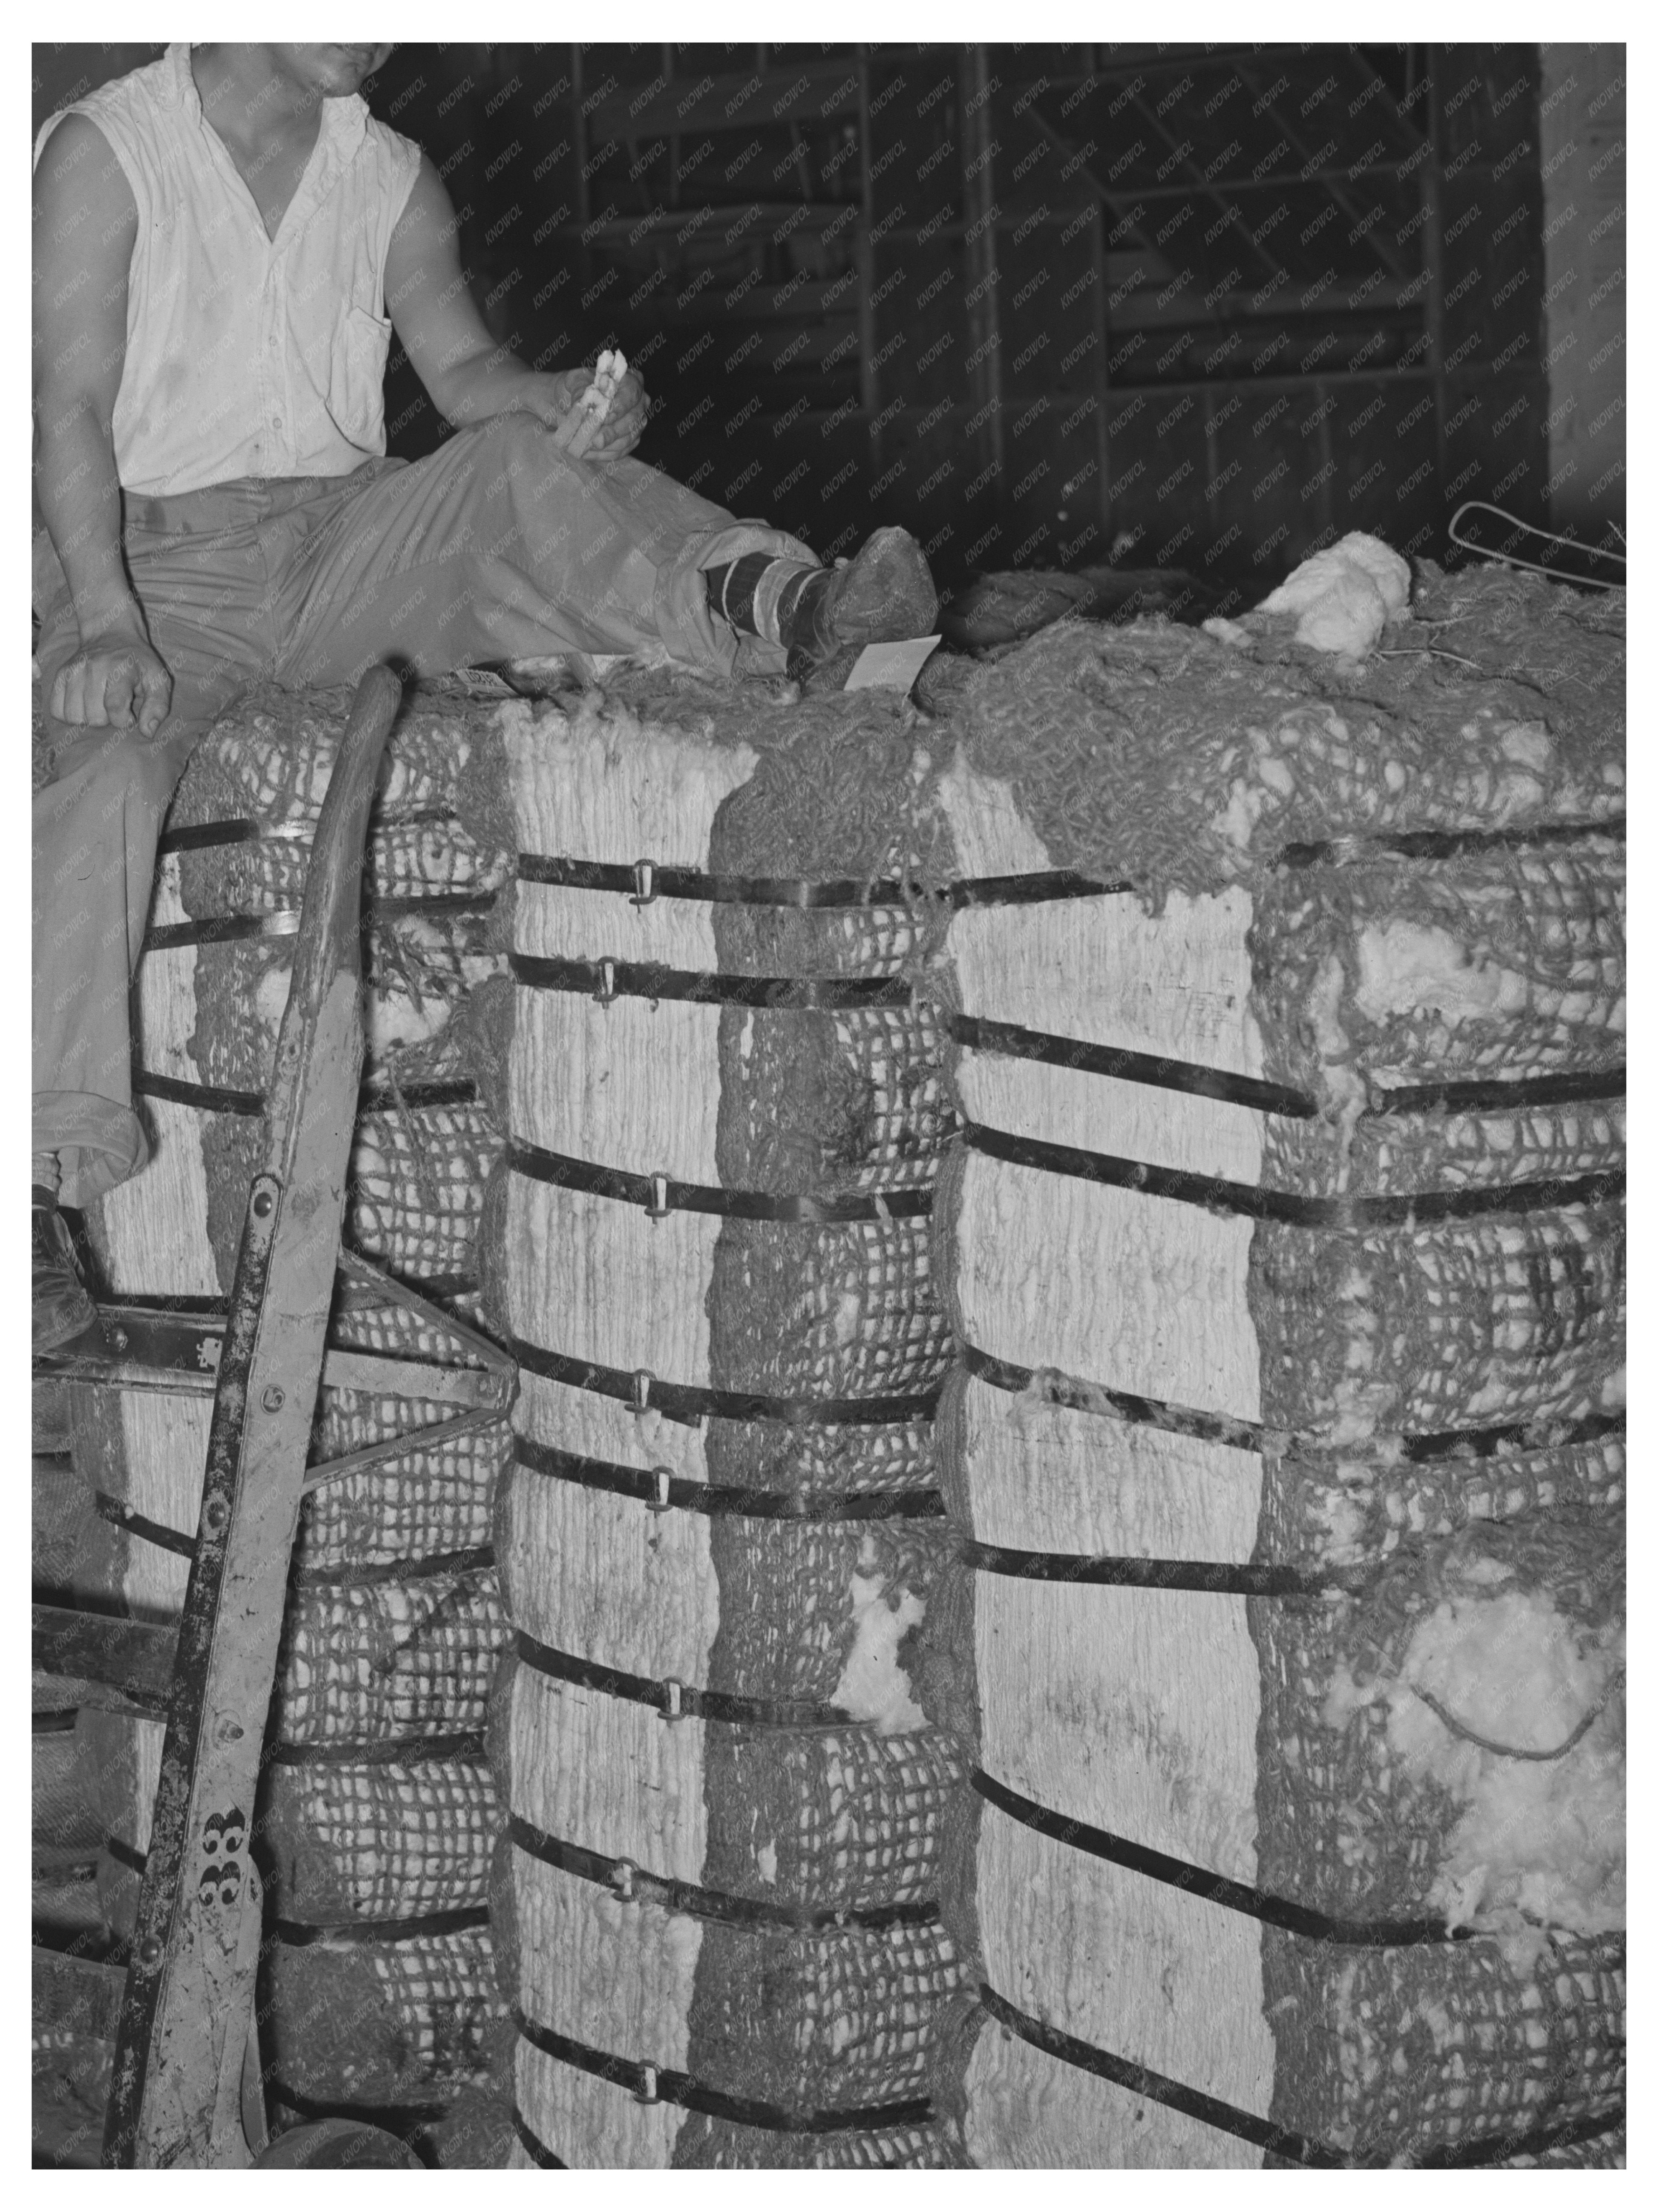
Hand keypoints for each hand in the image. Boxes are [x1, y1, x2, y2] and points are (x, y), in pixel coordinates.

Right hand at [49, 625, 172, 734]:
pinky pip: (56, 710)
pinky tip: (83, 706)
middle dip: (107, 719)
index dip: (124, 720)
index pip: (114, 707)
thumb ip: (157, 707)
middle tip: (114, 705)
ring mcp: (72, 671)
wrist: (111, 636)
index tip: (129, 715)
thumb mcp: (159, 680)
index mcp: (120, 670)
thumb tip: (147, 732)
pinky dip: (70, 714)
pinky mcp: (60, 675)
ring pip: (74, 717)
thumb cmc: (138, 663)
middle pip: (94, 717)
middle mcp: (92, 668)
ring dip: (88, 718)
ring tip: (99, 705)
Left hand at [518, 366, 649, 460]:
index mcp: (629, 380)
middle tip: (594, 441)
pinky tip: (586, 453)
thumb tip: (583, 404)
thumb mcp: (575, 381)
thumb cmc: (578, 387)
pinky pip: (620, 451)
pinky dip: (602, 454)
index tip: (603, 418)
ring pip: (628, 438)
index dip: (618, 408)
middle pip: (632, 420)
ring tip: (586, 448)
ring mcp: (637, 423)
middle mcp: (639, 402)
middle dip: (612, 432)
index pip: (631, 394)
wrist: (573, 400)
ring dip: (606, 446)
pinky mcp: (630, 440)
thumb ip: (581, 389)